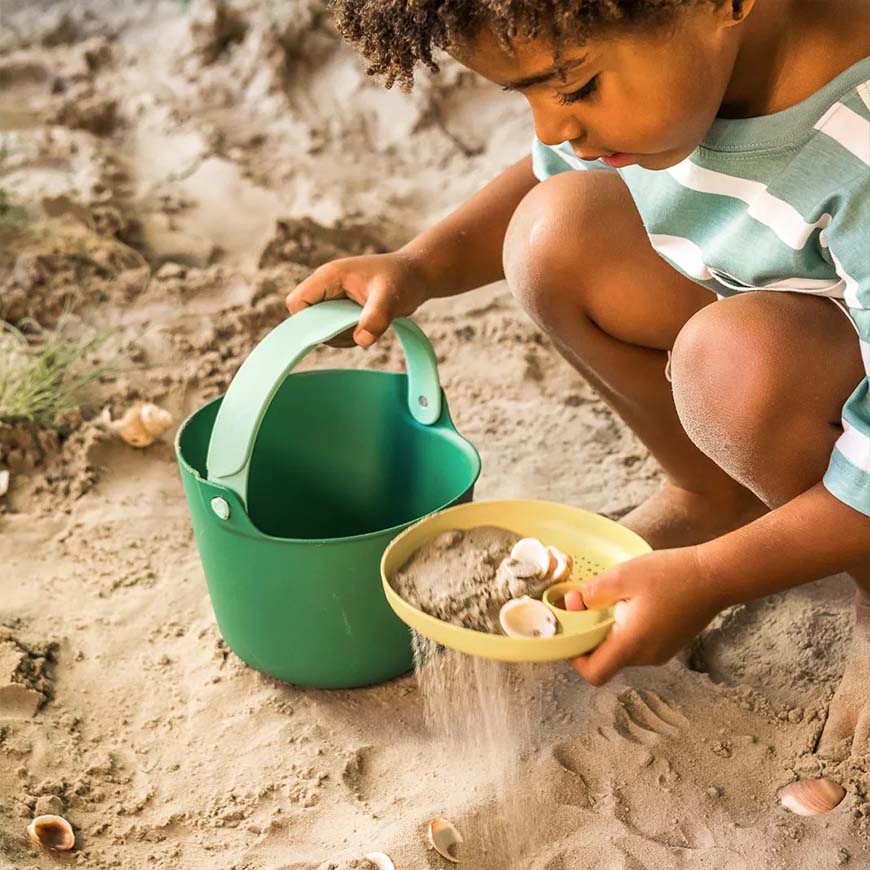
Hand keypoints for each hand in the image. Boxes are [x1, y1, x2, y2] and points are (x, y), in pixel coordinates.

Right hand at [285, 251, 430, 347]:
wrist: (416, 275)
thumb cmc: (403, 280)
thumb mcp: (391, 298)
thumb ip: (376, 318)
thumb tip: (361, 340)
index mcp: (329, 276)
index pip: (297, 303)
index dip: (307, 322)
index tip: (335, 330)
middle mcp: (326, 285)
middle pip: (306, 318)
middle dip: (328, 332)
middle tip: (357, 328)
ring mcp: (333, 297)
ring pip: (320, 327)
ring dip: (339, 336)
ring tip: (366, 326)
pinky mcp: (341, 308)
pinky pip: (333, 330)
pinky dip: (347, 336)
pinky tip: (367, 327)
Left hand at [571, 547, 722, 685]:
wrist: (716, 575)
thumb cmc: (670, 574)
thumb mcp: (622, 576)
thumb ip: (592, 594)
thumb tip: (572, 605)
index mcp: (631, 644)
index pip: (594, 673)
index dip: (576, 658)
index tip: (572, 632)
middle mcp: (646, 656)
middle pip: (606, 660)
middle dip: (592, 636)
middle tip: (590, 604)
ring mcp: (660, 652)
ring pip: (622, 650)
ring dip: (611, 630)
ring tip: (616, 599)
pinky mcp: (668, 644)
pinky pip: (638, 643)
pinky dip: (628, 628)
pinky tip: (635, 601)